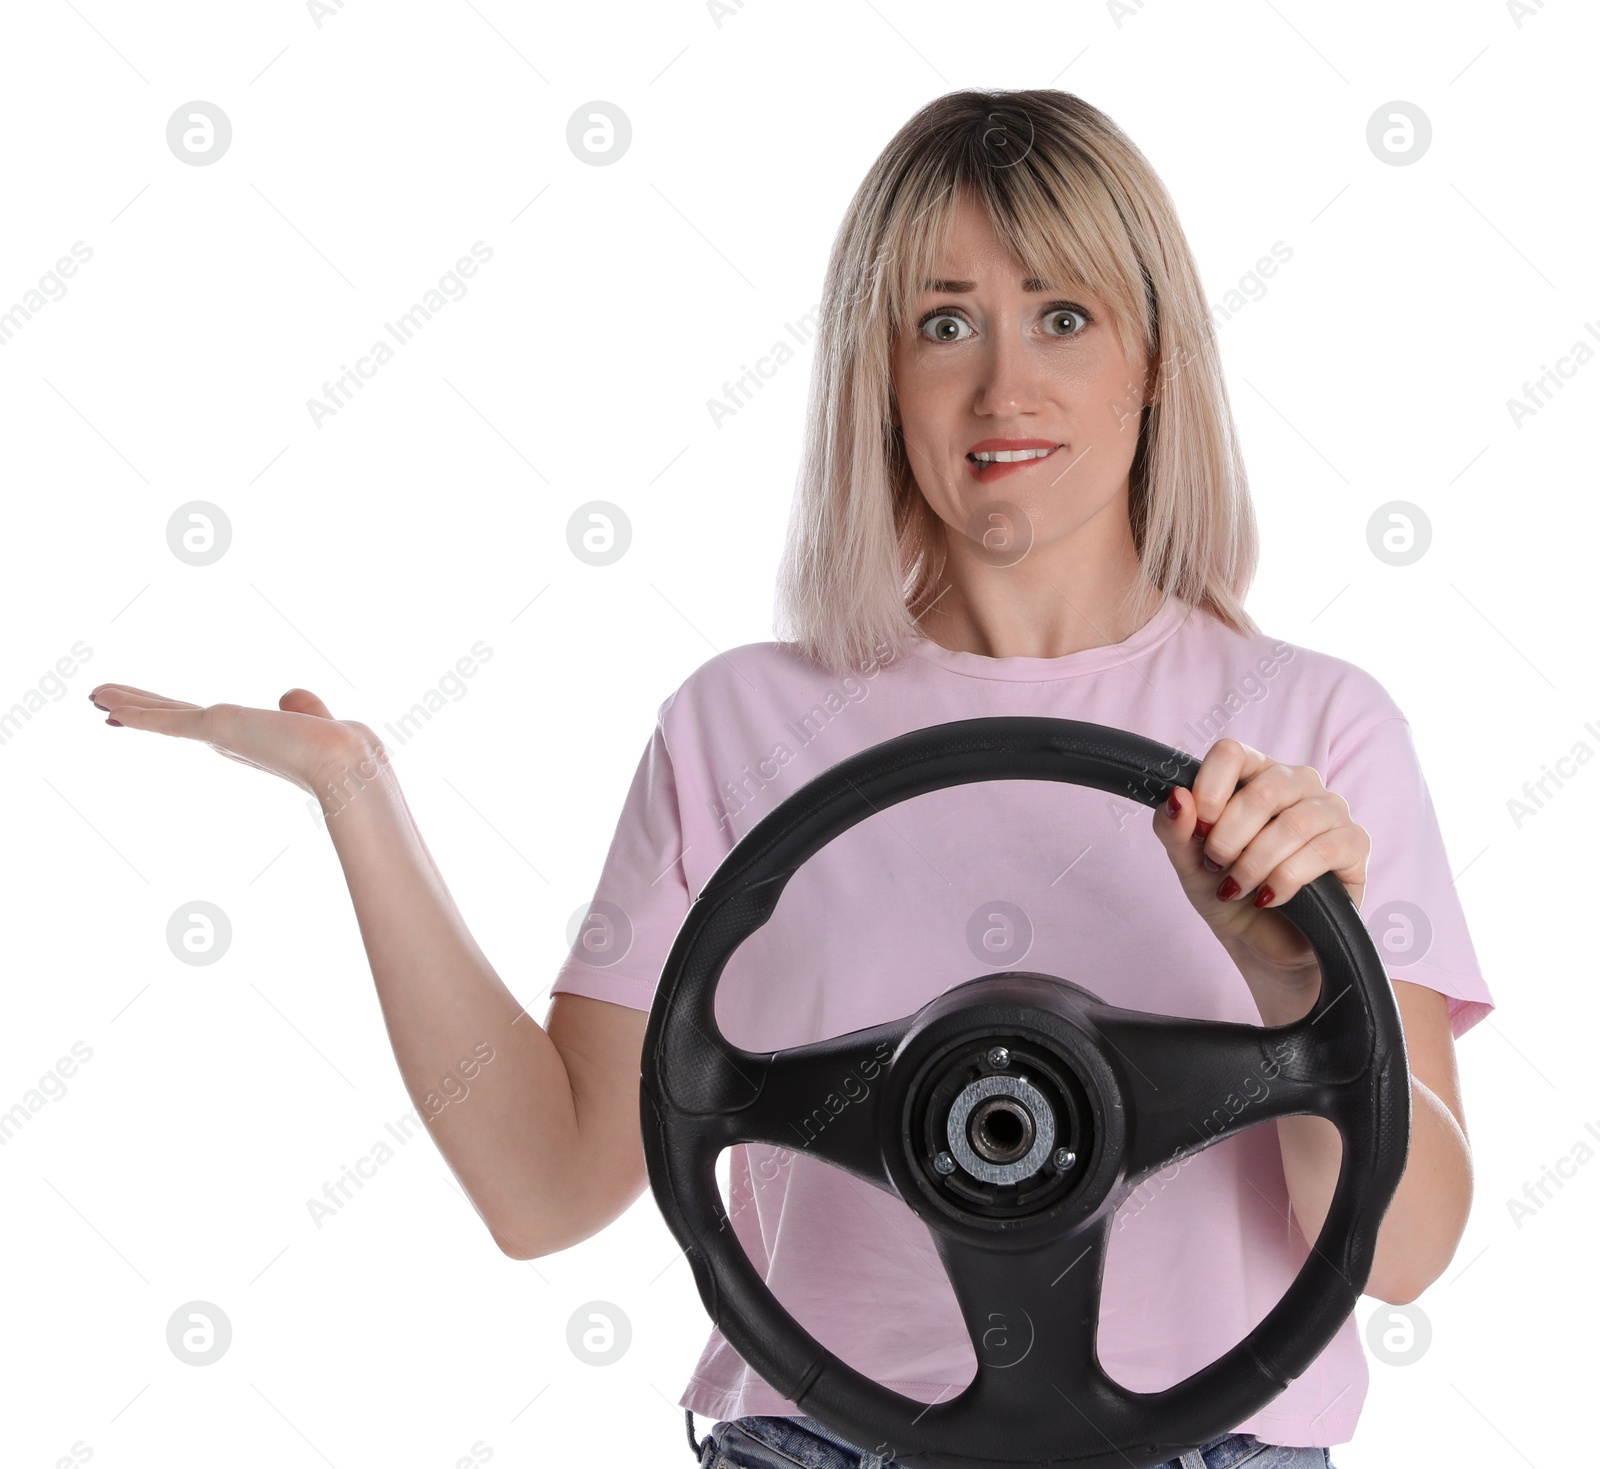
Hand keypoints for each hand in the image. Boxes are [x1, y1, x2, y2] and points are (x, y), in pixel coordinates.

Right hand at [88, 683, 383, 802]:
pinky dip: (137, 709)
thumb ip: (302, 707)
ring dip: (130, 703)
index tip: (145, 711)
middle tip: (103, 702)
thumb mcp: (317, 718)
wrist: (345, 765)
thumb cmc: (340, 749)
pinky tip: (107, 703)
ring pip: (164, 717)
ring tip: (94, 694)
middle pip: (173, 719)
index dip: (171, 715)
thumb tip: (288, 699)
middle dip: (139, 708)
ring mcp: (220, 737)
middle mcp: (228, 741)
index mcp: (247, 738)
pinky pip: (167, 720)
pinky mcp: (216, 731)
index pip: (199, 723)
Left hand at [1151, 737, 1369, 981]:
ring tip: (1239, 887)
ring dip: (1257, 862)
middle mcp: (1296, 782)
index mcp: (1253, 774)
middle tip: (1217, 867)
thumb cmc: (1230, 893)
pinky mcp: (1355, 843)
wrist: (1263, 946)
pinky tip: (1270, 896)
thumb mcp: (1189, 865)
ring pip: (1295, 822)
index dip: (1209, 789)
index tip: (1199, 830)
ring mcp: (1330, 810)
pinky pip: (1324, 850)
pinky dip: (1287, 878)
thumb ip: (1174, 830)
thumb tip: (1176, 797)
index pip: (1231, 752)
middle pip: (1264, 788)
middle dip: (1230, 836)